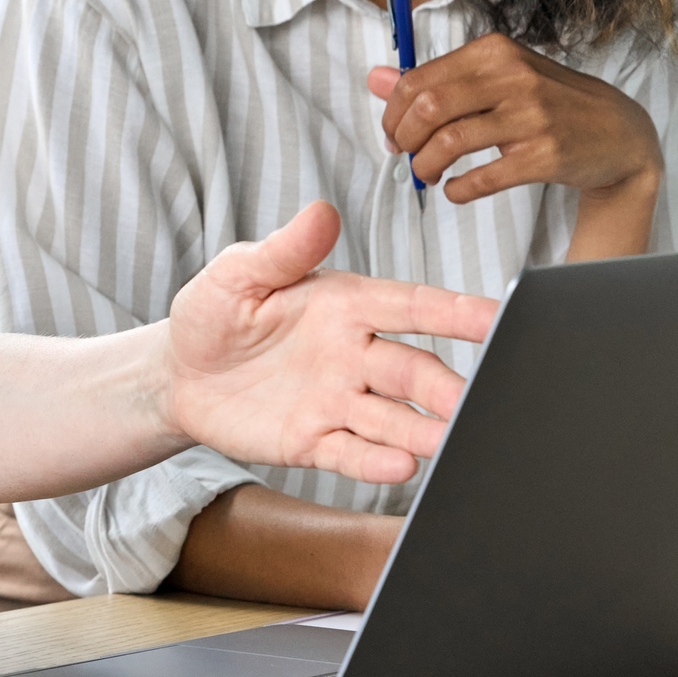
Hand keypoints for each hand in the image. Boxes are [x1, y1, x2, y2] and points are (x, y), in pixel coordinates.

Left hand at [166, 201, 497, 484]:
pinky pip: (352, 453)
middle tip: (472, 401)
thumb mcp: (237, 273)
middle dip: (446, 387)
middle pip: (414, 371)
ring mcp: (338, 401)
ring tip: (449, 441)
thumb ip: (281, 250)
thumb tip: (322, 211)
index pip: (410, 306)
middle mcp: (353, 355)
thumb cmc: (213, 312)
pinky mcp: (314, 441)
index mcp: (344, 305)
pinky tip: (400, 465)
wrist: (178, 373)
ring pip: (394, 418)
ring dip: (424, 430)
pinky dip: (375, 461)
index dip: (455, 311)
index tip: (499, 317)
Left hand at [368, 33, 661, 207]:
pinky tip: (456, 190)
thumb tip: (374, 78)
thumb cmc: (549, 102)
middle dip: (404, 138)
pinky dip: (458, 189)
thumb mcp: (495, 78)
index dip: (393, 113)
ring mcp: (532, 116)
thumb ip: (436, 79)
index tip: (394, 134)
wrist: (621, 132)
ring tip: (428, 174)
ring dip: (425, 166)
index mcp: (494, 52)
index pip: (417, 80)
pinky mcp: (545, 155)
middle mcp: (513, 77)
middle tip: (406, 155)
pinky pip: (482, 177)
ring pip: (449, 142)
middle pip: (428, 108)